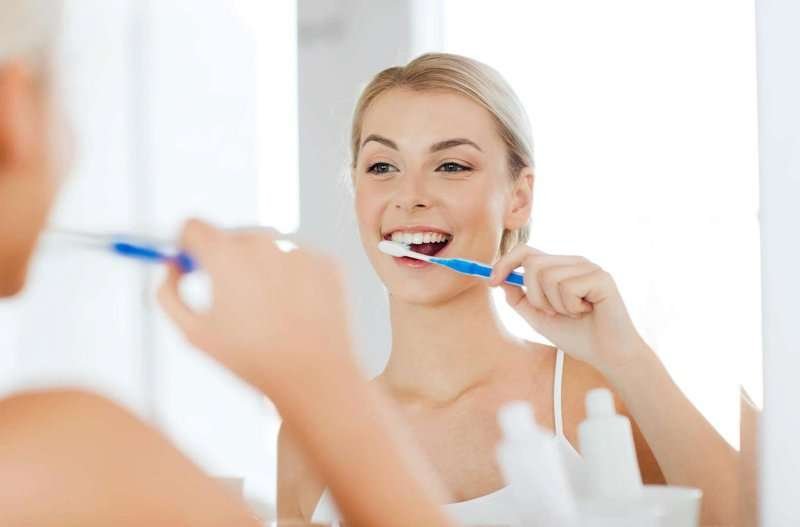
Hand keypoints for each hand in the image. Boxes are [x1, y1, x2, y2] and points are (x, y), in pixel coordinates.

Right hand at [158, 220, 353, 392]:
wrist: (314, 376)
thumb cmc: (250, 359)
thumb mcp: (193, 332)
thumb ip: (169, 293)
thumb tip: (172, 266)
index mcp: (225, 254)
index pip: (193, 225)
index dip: (186, 244)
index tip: (190, 262)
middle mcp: (263, 241)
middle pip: (232, 236)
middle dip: (225, 259)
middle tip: (230, 295)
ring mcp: (298, 249)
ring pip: (269, 249)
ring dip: (261, 269)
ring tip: (268, 314)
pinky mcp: (326, 261)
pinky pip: (299, 261)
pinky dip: (293, 279)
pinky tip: (296, 312)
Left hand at [490, 245, 646, 375]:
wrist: (607, 355)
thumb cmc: (577, 335)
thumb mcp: (538, 317)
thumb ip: (519, 298)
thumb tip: (500, 280)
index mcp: (559, 267)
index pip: (526, 251)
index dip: (505, 263)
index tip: (492, 281)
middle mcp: (573, 262)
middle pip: (533, 263)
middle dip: (535, 296)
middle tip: (553, 313)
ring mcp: (588, 267)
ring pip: (548, 276)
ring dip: (555, 305)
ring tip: (574, 314)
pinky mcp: (601, 277)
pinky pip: (567, 287)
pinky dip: (571, 307)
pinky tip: (587, 312)